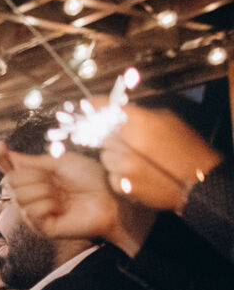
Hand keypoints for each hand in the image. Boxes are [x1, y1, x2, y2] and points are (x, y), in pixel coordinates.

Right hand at [0, 142, 128, 246]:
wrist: (110, 199)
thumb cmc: (91, 179)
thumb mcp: (60, 162)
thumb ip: (30, 161)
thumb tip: (5, 153)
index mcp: (34, 177)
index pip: (7, 168)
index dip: (0, 157)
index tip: (0, 147)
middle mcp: (30, 195)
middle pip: (11, 181)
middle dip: (34, 177)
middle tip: (56, 181)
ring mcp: (34, 212)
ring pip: (20, 197)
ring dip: (44, 191)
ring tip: (62, 196)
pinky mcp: (41, 227)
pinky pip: (31, 211)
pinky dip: (48, 206)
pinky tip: (61, 208)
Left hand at [102, 106, 221, 213]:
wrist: (200, 179)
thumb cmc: (186, 147)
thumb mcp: (167, 120)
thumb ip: (139, 115)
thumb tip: (115, 109)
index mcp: (140, 124)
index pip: (106, 111)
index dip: (96, 106)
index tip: (88, 104)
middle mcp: (127, 145)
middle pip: (103, 135)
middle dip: (110, 135)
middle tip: (126, 137)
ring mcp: (123, 167)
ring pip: (106, 156)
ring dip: (116, 155)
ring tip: (138, 158)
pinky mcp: (122, 185)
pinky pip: (112, 175)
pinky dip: (120, 174)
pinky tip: (137, 174)